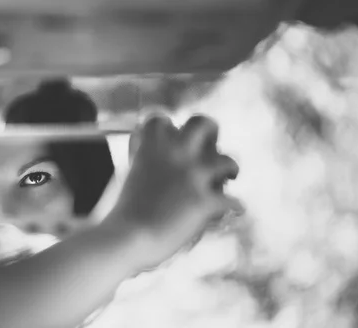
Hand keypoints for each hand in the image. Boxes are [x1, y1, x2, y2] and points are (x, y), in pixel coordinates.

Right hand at [102, 111, 243, 271]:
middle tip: (209, 145)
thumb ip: (145, 161)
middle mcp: (176, 151)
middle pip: (203, 124)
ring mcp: (194, 174)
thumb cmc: (122, 213)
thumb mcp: (128, 176)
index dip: (167, 128)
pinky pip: (233, 201)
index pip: (160, 119)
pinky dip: (235, 207)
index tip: (171, 137)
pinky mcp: (206, 201)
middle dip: (210, 132)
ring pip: (227, 161)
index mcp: (151, 143)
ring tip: (230, 176)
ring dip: (229, 169)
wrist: (126, 239)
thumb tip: (156, 158)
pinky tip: (235, 210)